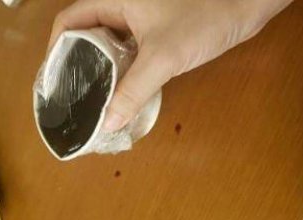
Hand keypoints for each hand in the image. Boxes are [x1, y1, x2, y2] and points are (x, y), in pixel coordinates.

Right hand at [49, 0, 293, 131]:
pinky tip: (122, 93)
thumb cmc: (204, 18)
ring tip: (94, 102)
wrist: (247, 4)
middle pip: (86, 36)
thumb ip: (134, 90)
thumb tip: (108, 123)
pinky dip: (123, 72)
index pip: (69, 21)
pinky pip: (129, 53)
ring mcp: (139, 19)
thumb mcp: (163, 56)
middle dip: (78, 67)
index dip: (56, 50)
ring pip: (109, 46)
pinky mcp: (156, 31)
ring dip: (102, 73)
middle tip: (75, 99)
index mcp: (114, 0)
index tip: (55, 81)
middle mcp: (121, 7)